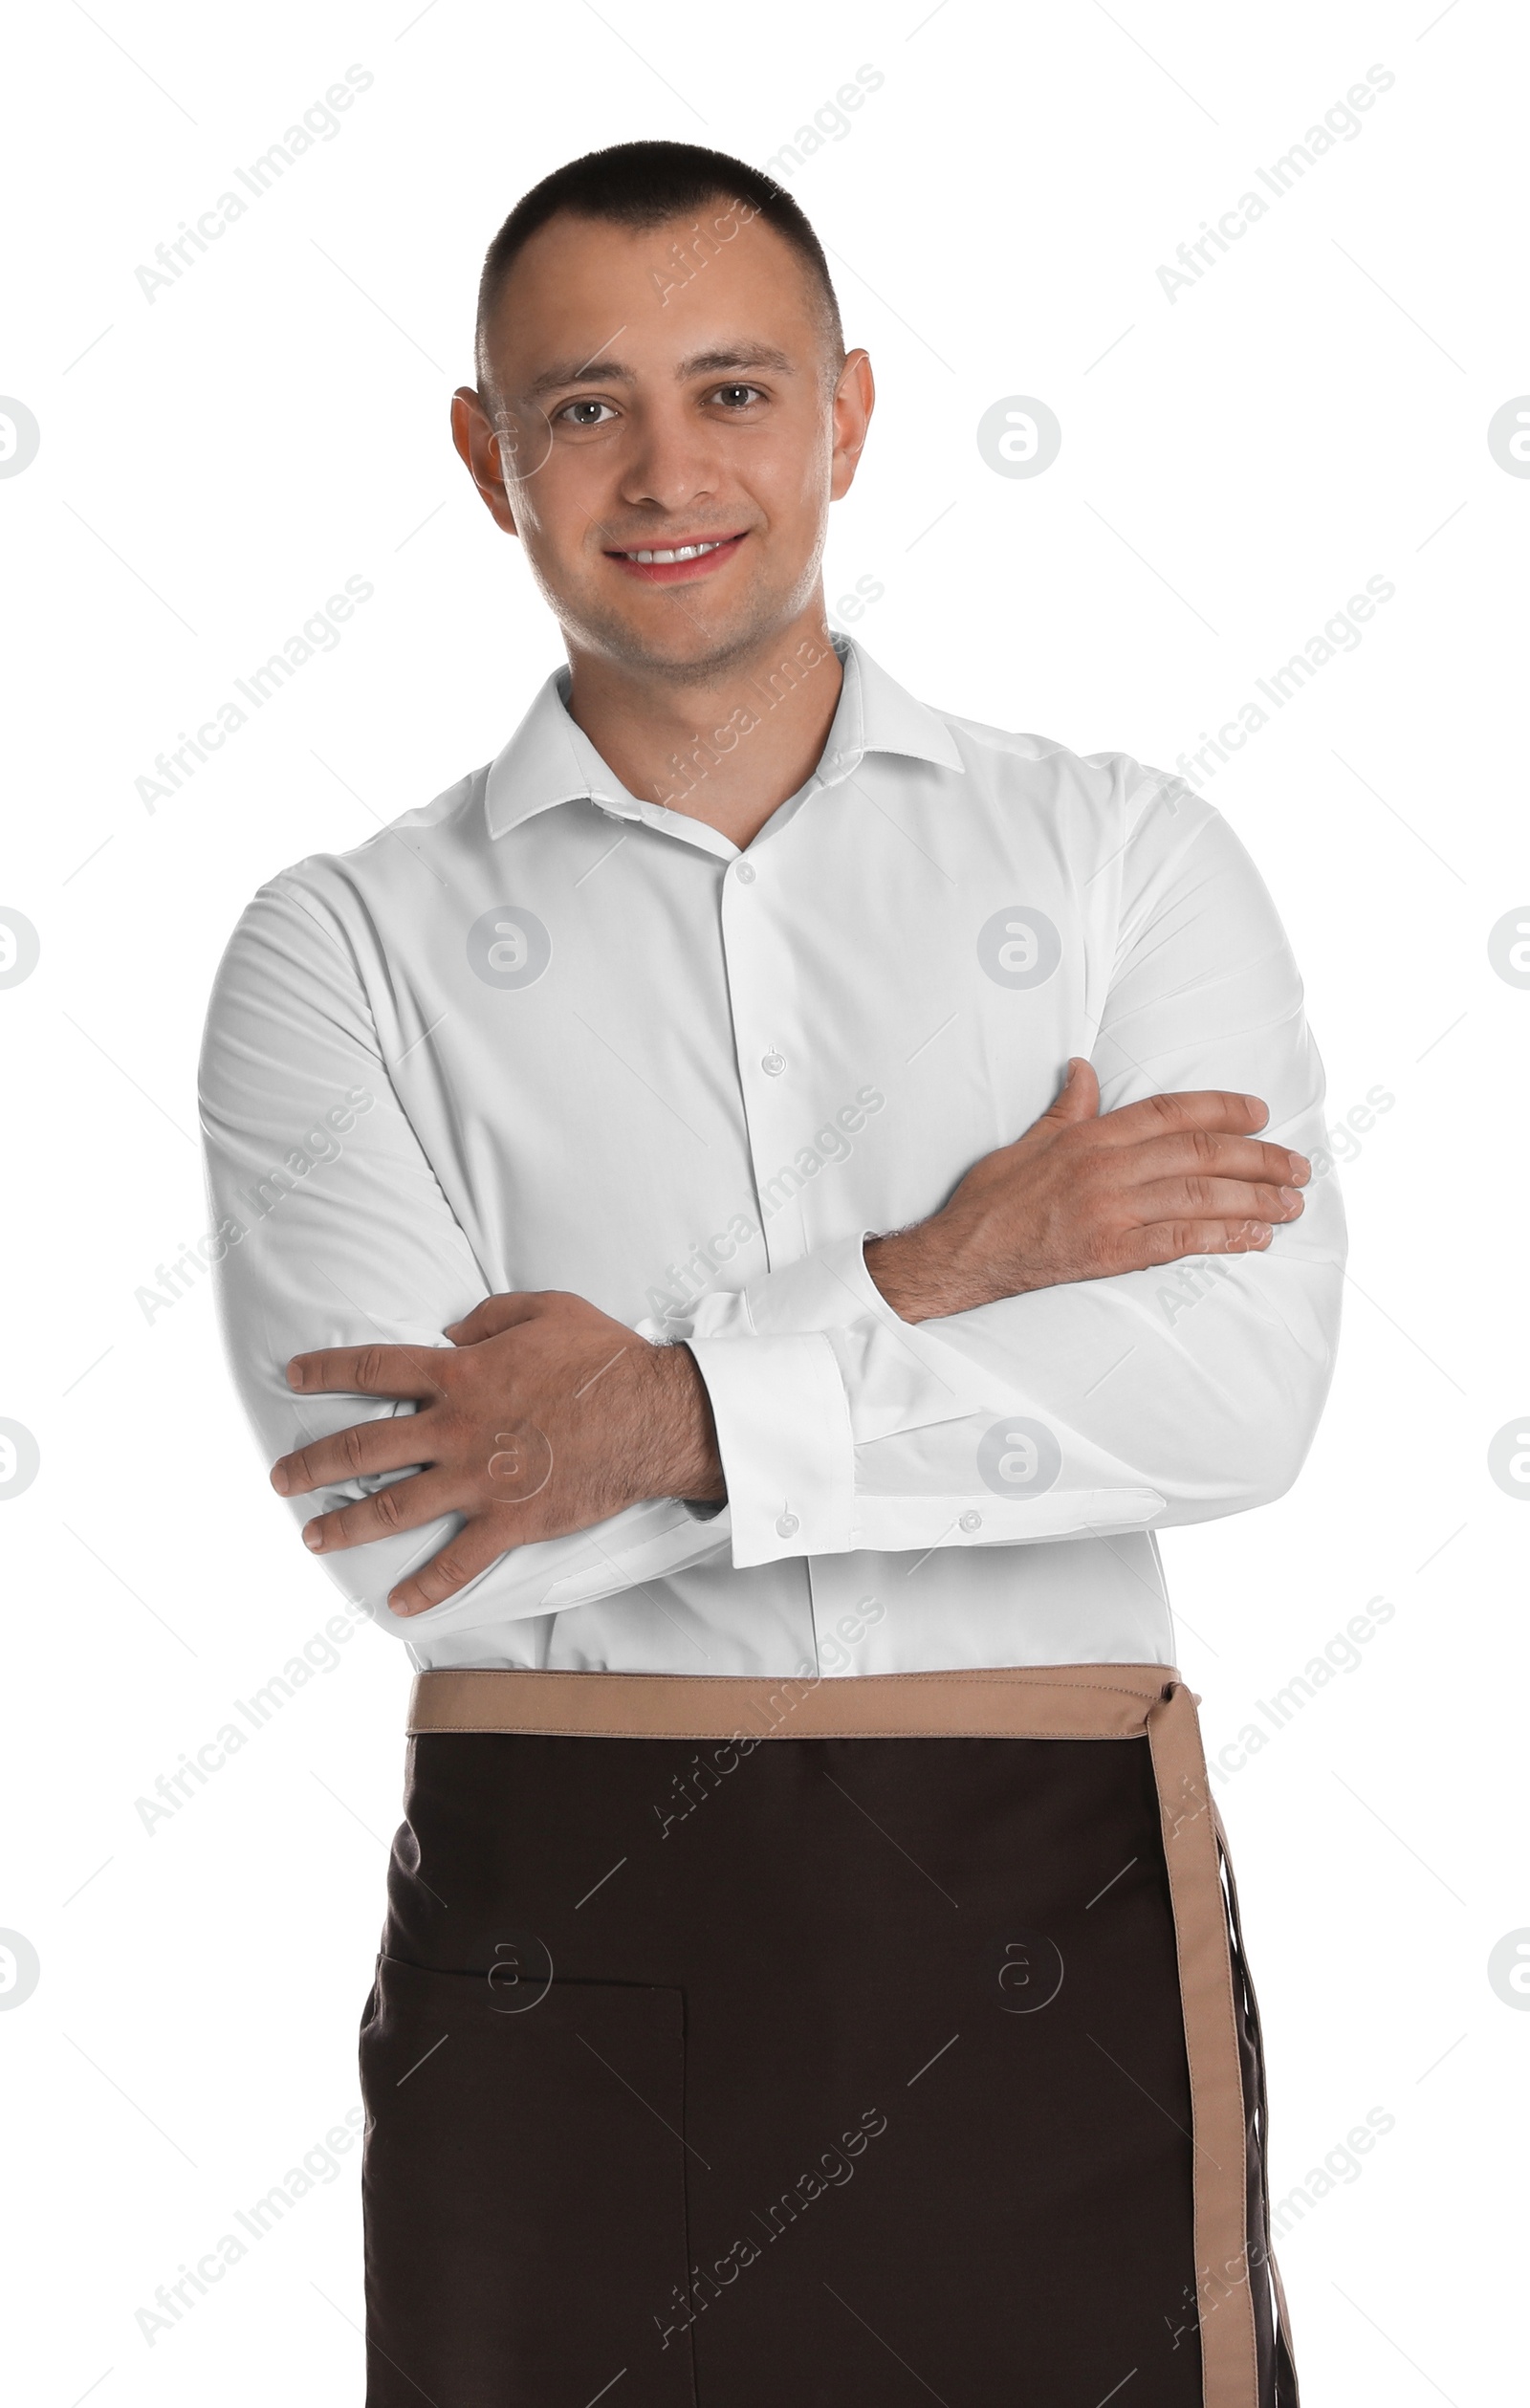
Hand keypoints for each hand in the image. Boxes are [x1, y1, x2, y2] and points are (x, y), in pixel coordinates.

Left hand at [269, 1290, 722, 1615]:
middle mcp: (456, 1429)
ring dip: (345, 1525)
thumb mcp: (548, 1309)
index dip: (327, 1370)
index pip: (375, 1368)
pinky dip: (427, 1587)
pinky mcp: (510, 1522)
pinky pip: (459, 1562)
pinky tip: (399, 1604)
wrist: (652, 1416)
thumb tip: (454, 1333)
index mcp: (462, 1374)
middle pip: (364, 1446)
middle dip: (313, 1464)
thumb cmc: (605, 1358)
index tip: (293, 1376)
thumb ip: (491, 1316)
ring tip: (312, 1537)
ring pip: (392, 1508)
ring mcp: (478, 1480)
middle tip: (279, 1477)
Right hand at [863, 1058, 1310, 1323]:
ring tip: (1291, 1204)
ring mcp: (1110, 1211)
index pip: (1171, 1112)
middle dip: (1259, 1158)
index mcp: (1089, 1136)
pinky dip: (1224, 1237)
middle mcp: (1106, 1168)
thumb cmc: (990, 1199)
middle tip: (1298, 1166)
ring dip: (1255, 1199)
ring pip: (1200, 1196)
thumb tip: (1082, 1069)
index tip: (1261, 1113)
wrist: (959, 1255)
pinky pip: (1181, 1241)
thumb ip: (1066, 1109)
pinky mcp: (1110, 1253)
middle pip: (1200, 1153)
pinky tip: (1256, 1237)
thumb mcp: (1026, 1142)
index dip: (1223, 1109)